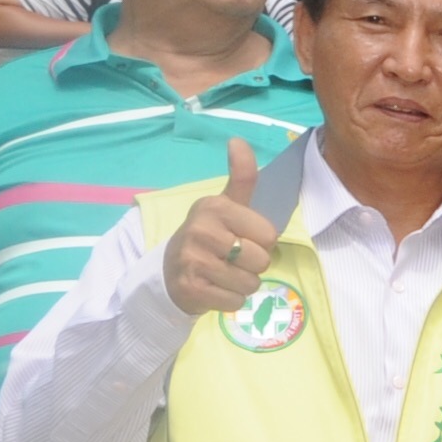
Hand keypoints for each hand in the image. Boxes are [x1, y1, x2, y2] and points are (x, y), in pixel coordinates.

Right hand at [161, 139, 279, 313]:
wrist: (171, 271)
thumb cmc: (210, 236)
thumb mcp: (227, 205)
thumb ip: (242, 177)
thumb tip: (238, 140)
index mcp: (215, 207)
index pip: (269, 235)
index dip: (262, 242)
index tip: (241, 238)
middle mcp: (201, 230)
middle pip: (261, 260)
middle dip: (253, 265)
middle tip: (231, 259)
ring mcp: (193, 260)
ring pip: (250, 283)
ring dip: (242, 284)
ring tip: (222, 274)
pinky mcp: (191, 288)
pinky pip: (235, 301)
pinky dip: (230, 300)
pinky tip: (214, 288)